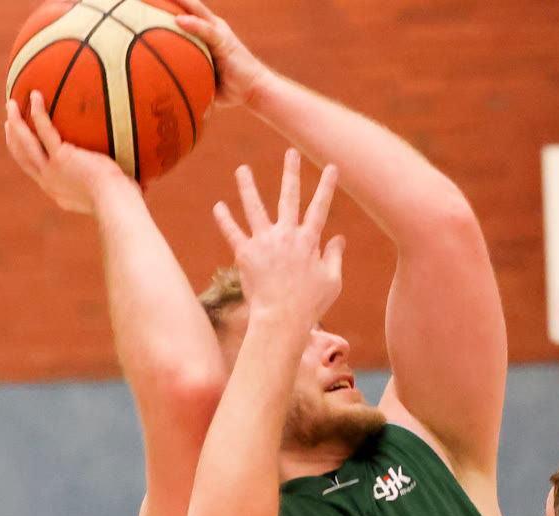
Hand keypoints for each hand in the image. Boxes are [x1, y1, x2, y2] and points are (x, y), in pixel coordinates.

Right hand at [4, 91, 130, 213]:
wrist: (119, 206)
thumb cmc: (126, 204)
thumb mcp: (115, 193)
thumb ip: (116, 182)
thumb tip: (141, 178)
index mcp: (60, 192)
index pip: (38, 173)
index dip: (27, 157)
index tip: (23, 144)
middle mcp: (51, 183)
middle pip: (23, 158)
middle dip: (13, 139)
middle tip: (8, 122)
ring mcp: (52, 170)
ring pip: (24, 143)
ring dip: (15, 122)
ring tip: (11, 103)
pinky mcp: (60, 157)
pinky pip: (44, 128)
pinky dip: (38, 111)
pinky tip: (35, 94)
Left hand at [171, 1, 268, 107]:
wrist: (256, 91)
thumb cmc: (231, 89)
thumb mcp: (205, 80)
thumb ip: (189, 78)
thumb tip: (167, 92)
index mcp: (205, 33)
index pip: (183, 12)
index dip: (166, 4)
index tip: (147, 2)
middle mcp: (211, 27)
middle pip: (187, 4)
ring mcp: (218, 31)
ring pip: (195, 9)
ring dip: (179, 0)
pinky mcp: (224, 40)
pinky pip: (206, 30)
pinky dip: (193, 24)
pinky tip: (178, 20)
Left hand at [213, 151, 343, 330]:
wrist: (283, 319)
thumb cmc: (311, 305)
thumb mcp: (332, 282)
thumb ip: (335, 256)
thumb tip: (340, 238)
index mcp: (309, 241)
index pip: (320, 208)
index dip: (327, 186)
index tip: (332, 167)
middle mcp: (286, 236)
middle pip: (289, 197)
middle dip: (291, 173)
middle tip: (291, 152)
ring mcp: (264, 242)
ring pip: (255, 208)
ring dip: (248, 186)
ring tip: (242, 169)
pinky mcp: (245, 254)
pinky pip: (232, 232)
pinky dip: (224, 220)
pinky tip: (218, 206)